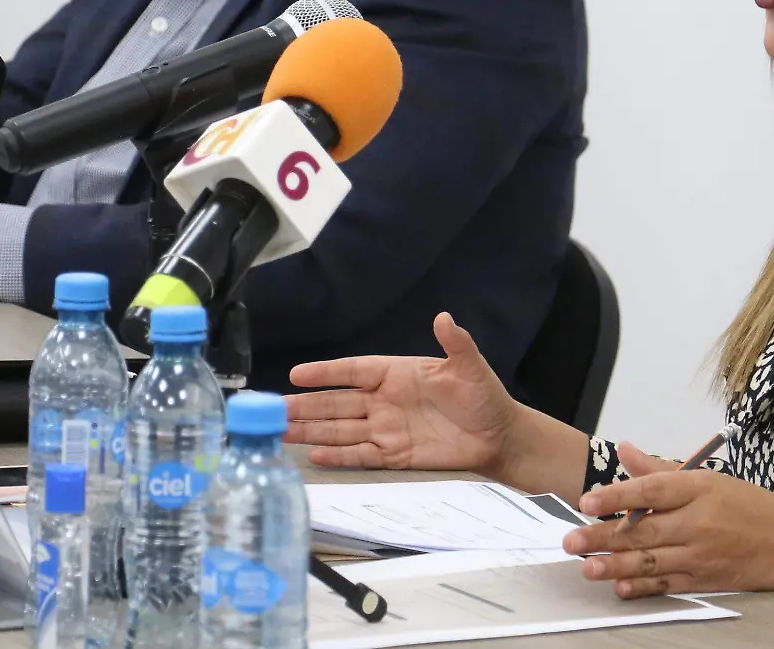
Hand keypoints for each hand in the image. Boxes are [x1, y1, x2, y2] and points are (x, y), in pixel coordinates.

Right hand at [285, 313, 521, 476]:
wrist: (499, 437)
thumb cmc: (485, 397)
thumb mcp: (471, 367)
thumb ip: (456, 344)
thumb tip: (444, 318)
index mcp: (397, 374)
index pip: (353, 371)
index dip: (325, 372)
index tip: (297, 373)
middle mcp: (385, 401)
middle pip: (337, 403)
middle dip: (306, 406)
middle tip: (274, 410)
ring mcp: (387, 429)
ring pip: (341, 429)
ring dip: (312, 430)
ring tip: (281, 431)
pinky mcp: (395, 455)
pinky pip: (360, 454)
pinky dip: (338, 456)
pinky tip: (314, 456)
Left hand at [562, 443, 773, 603]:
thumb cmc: (751, 506)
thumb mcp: (710, 478)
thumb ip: (662, 469)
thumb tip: (624, 450)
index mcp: (699, 490)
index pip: (651, 491)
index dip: (616, 496)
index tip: (587, 501)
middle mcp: (698, 523)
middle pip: (643, 529)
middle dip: (603, 536)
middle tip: (571, 540)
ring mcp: (701, 555)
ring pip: (651, 561)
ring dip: (615, 565)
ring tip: (587, 567)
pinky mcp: (706, 580)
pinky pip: (668, 585)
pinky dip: (643, 588)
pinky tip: (621, 587)